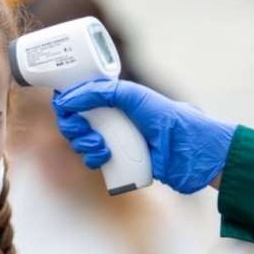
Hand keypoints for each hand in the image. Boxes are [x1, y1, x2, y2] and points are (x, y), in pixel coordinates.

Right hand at [52, 80, 236, 193]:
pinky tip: (105, 157)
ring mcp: (113, 140)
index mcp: (114, 100)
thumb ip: (101, 91)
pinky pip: (92, 160)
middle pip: (75, 121)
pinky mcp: (117, 162)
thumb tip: (67, 99)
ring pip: (80, 142)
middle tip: (83, 130)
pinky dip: (93, 159)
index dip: (67, 103)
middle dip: (73, 127)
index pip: (79, 99)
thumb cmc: (166, 118)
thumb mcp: (133, 95)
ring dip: (83, 144)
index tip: (65, 107)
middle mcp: (111, 119)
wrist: (188, 152)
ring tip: (101, 146)